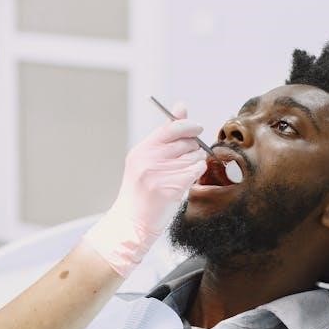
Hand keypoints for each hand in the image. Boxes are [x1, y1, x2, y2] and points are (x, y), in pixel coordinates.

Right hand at [83, 106, 206, 275]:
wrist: (131, 223)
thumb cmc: (141, 192)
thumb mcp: (146, 161)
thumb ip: (165, 136)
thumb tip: (181, 105)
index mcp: (142, 150)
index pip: (171, 127)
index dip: (188, 125)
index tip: (196, 128)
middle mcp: (149, 159)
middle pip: (187, 142)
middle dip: (192, 148)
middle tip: (184, 161)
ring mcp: (159, 174)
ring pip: (195, 156)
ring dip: (194, 164)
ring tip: (180, 175)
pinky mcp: (171, 187)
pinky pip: (196, 171)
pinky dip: (195, 175)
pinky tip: (184, 182)